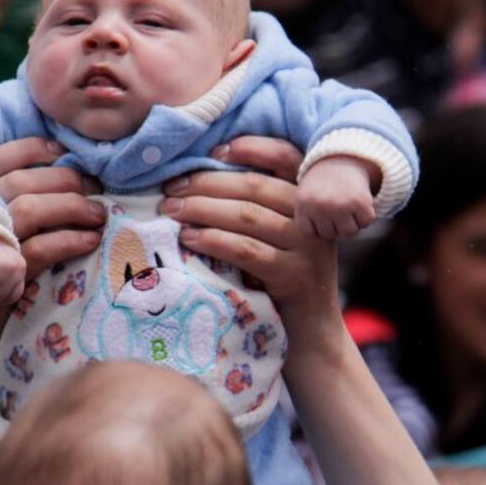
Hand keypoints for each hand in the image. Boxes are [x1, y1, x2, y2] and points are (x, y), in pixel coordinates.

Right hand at [0, 137, 105, 276]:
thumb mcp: (0, 231)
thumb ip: (19, 201)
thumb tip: (70, 175)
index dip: (32, 150)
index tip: (63, 154)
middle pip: (20, 181)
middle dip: (65, 179)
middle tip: (94, 190)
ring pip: (29, 209)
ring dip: (71, 207)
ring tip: (98, 216)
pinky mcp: (2, 276)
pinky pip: (39, 249)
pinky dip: (69, 241)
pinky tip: (90, 241)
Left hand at [159, 136, 341, 340]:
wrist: (312, 336)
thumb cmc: (283, 282)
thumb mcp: (280, 238)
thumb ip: (258, 207)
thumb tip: (198, 179)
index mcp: (311, 201)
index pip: (285, 157)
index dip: (250, 148)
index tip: (212, 152)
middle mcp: (315, 218)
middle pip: (256, 186)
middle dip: (207, 183)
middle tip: (170, 189)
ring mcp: (309, 247)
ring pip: (248, 216)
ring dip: (202, 209)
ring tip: (171, 211)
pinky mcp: (295, 277)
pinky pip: (246, 250)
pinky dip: (213, 240)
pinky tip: (189, 238)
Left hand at [296, 156, 376, 239]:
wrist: (344, 156)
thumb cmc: (323, 183)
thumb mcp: (305, 198)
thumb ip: (306, 220)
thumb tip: (310, 257)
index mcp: (303, 204)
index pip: (312, 234)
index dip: (320, 226)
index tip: (322, 210)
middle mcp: (320, 205)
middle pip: (331, 234)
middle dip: (335, 224)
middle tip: (337, 205)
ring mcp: (340, 204)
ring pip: (349, 232)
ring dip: (352, 222)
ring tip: (348, 205)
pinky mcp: (360, 202)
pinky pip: (366, 222)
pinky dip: (366, 215)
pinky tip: (360, 202)